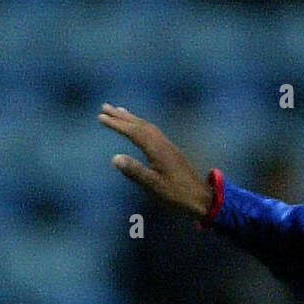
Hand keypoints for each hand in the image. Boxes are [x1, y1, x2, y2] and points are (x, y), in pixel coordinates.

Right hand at [98, 103, 213, 219]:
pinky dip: (142, 124)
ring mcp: (168, 146)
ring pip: (147, 126)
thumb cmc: (178, 194)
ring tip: (118, 111)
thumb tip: (115, 158)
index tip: (100, 117)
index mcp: (157, 150)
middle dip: (121, 116)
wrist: (202, 197)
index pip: (133, 132)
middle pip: (139, 124)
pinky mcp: (171, 151)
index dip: (116, 124)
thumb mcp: (155, 186)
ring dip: (131, 117)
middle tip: (104, 107)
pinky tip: (140, 127)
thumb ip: (135, 172)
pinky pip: (153, 131)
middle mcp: (162, 143)